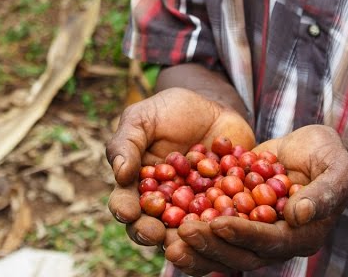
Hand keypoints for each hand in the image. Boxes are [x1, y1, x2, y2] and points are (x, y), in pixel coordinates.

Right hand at [106, 87, 254, 247]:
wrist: (213, 108)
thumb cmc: (169, 111)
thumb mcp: (143, 118)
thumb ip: (127, 142)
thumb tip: (120, 173)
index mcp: (137, 187)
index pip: (125, 203)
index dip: (124, 209)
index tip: (128, 212)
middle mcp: (163, 206)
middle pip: (152, 227)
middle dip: (152, 233)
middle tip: (156, 234)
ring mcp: (194, 211)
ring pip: (188, 233)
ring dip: (187, 239)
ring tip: (189, 237)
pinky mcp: (223, 209)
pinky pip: (224, 221)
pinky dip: (225, 224)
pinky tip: (227, 222)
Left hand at [165, 125, 347, 274]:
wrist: (314, 150)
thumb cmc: (331, 156)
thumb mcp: (338, 167)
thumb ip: (324, 192)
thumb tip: (298, 214)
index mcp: (303, 235)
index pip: (270, 241)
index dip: (244, 233)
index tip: (219, 222)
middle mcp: (277, 242)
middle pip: (241, 254)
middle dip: (212, 244)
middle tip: (183, 230)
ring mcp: (256, 235)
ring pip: (223, 252)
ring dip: (196, 248)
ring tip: (168, 238)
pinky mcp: (239, 222)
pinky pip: (214, 235)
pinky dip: (192, 234)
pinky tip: (166, 225)